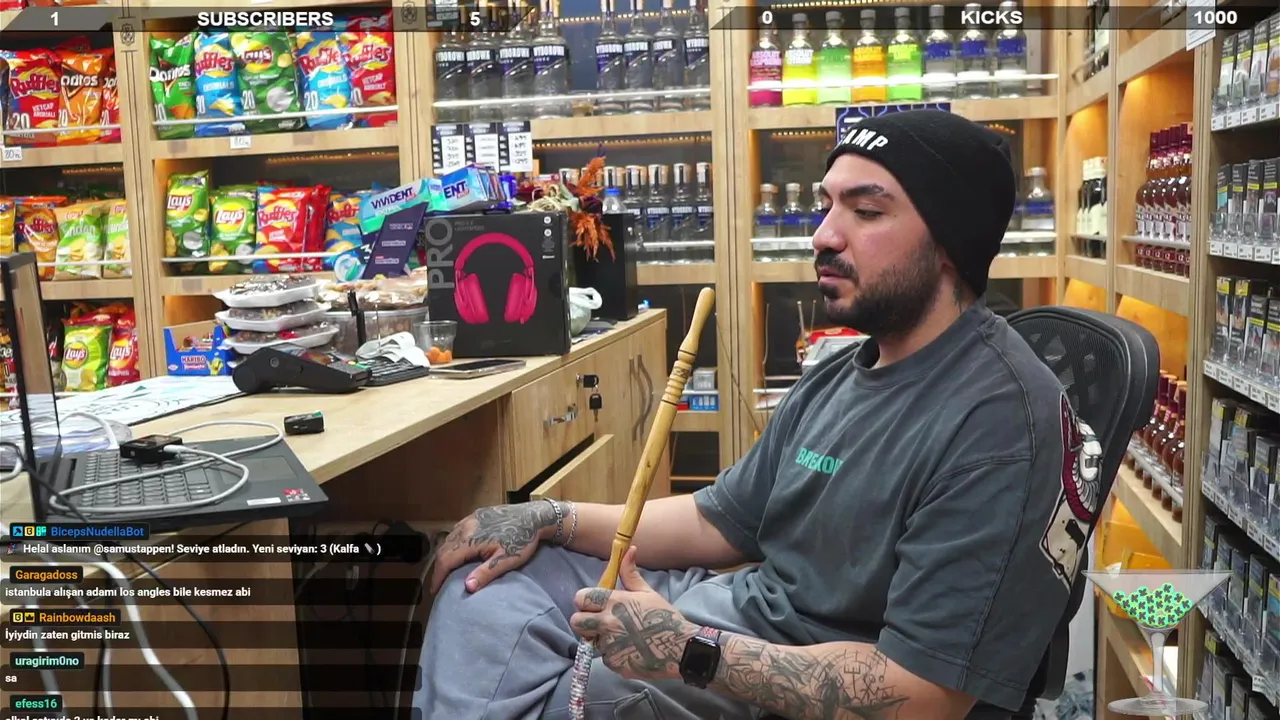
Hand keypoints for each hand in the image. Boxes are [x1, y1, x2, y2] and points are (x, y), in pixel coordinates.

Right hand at [430, 501, 559, 593]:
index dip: (438, 576)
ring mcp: (470, 519)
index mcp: (470, 539)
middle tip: (439, 583)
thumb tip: (467, 588)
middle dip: (439, 567)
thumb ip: (486, 573)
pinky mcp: (477, 515)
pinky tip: (457, 551)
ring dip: (445, 555)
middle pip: (444, 549)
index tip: (435, 591)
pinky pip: (457, 530)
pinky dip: (452, 543)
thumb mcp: (506, 559)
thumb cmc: (522, 540)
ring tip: (446, 570)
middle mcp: (466, 526)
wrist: (535, 516)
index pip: (445, 560)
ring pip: (449, 538)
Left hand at [570, 546, 698, 681]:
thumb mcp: (647, 592)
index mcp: (613, 602)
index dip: (585, 601)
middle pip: (576, 622)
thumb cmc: (664, 617)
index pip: (580, 598)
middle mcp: (607, 623)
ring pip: (592, 641)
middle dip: (584, 621)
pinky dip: (614, 655)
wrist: (680, 648)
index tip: (594, 605)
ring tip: (622, 637)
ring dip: (602, 639)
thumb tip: (628, 550)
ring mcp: (609, 645)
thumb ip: (630, 573)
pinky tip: (629, 651)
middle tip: (599, 622)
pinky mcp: (613, 664)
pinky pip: (605, 657)